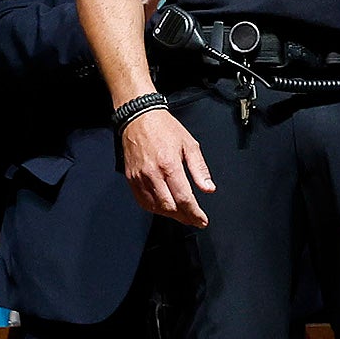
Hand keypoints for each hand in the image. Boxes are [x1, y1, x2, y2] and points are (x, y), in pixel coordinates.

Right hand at [122, 103, 214, 227]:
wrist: (139, 117)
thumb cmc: (164, 128)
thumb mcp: (189, 144)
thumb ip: (199, 168)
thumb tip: (208, 188)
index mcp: (169, 165)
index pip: (184, 198)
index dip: (194, 213)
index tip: (202, 221)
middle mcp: (152, 174)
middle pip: (169, 207)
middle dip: (184, 217)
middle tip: (194, 219)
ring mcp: (139, 177)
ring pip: (155, 207)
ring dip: (170, 214)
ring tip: (182, 214)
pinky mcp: (131, 178)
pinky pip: (142, 201)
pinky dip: (155, 208)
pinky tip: (164, 208)